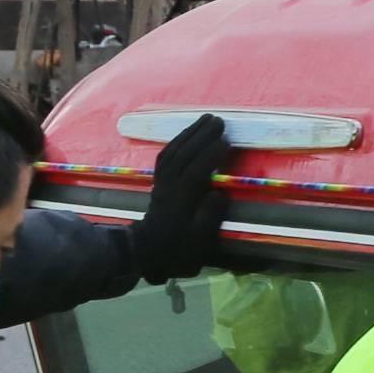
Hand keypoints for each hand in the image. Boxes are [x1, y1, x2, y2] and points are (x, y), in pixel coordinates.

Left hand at [131, 112, 230, 282]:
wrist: (146, 253)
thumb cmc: (177, 250)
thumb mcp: (198, 242)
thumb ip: (209, 217)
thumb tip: (220, 193)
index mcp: (181, 201)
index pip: (196, 172)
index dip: (211, 155)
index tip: (227, 141)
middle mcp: (170, 186)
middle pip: (184, 155)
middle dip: (201, 135)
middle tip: (219, 120)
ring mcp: (162, 181)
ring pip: (174, 151)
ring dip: (190, 133)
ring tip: (206, 119)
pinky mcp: (158, 180)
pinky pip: (166, 155)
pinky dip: (177, 141)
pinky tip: (187, 133)